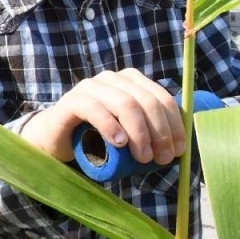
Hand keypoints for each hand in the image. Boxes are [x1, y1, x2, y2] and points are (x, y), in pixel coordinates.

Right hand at [20, 69, 185, 165]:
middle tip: (161, 159)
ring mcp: (90, 87)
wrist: (58, 141)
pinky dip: (110, 125)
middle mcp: (112, 79)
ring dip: (139, 133)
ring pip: (124, 103)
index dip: (174, 124)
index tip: (178, 150)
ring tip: (143, 158)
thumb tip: (182, 148)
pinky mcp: (71, 101)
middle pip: (145, 101)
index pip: (160, 97)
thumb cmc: (99, 139)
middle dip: (159, 132)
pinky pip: (94, 108)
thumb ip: (151, 133)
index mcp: (131, 81)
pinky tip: (119, 143)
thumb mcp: (129, 133)